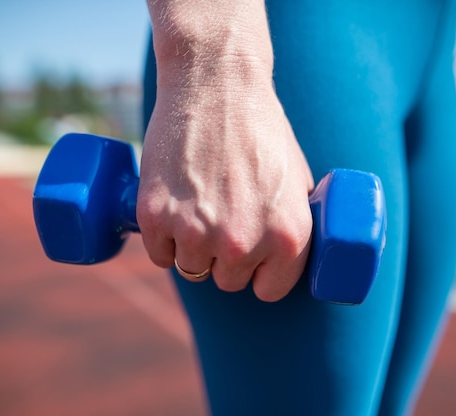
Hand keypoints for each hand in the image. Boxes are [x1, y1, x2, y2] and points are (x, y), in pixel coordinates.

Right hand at [137, 0, 313, 301]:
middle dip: (225, 257)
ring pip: (192, 269)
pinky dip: (163, 238)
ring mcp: (197, 232)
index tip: (251, 260)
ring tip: (198, 209)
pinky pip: (160, 254)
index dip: (258, 274)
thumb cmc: (262, 130)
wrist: (218, 85)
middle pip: (227, 281)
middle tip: (222, 219)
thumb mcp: (299, 180)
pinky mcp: (156, 217)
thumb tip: (289, 255)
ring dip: (193, 249)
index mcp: (288, 238)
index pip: (268, 291)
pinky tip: (174, 208)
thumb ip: (294, 225)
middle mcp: (244, 243)